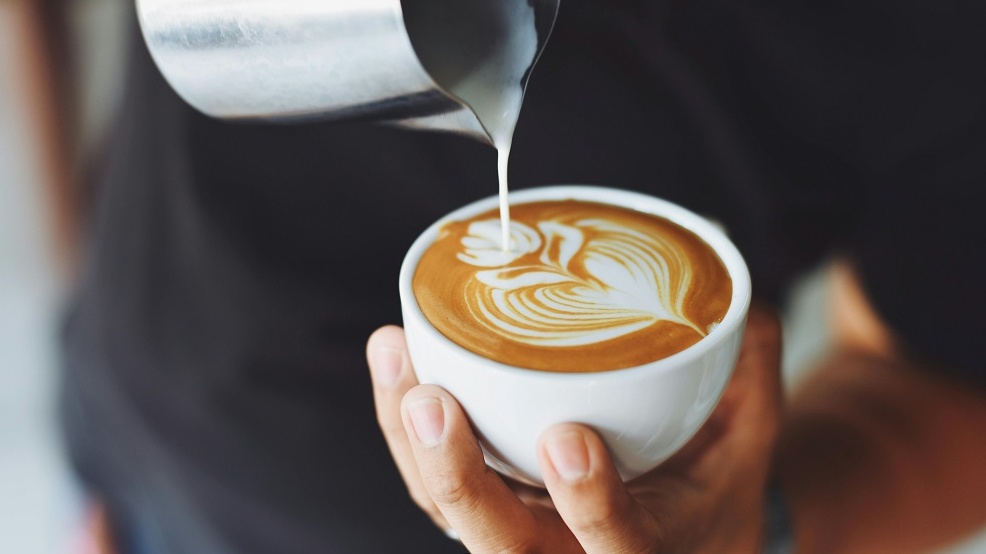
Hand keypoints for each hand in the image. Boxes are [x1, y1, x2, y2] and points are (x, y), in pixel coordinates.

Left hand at [367, 305, 781, 552]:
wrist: (678, 534)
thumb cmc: (710, 488)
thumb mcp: (748, 439)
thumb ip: (748, 372)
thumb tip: (737, 298)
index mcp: (648, 551)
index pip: (618, 546)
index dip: (591, 505)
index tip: (568, 439)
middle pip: (502, 546)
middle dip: (458, 478)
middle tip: (432, 401)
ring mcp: (519, 536)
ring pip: (448, 511)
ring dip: (410, 442)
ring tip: (394, 353)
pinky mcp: (486, 508)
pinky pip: (432, 484)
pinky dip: (404, 429)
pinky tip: (395, 358)